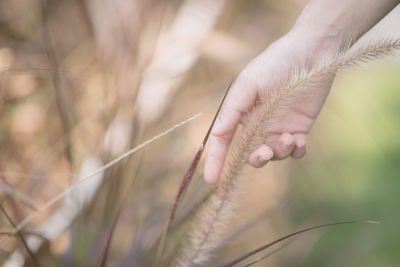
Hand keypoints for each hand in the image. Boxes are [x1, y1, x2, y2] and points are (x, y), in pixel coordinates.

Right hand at [204, 29, 338, 183]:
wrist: (311, 53)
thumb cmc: (275, 64)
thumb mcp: (248, 84)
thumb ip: (233, 110)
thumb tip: (216, 135)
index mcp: (241, 114)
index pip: (224, 142)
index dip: (216, 161)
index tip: (211, 180)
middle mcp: (258, 124)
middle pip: (250, 154)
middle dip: (256, 159)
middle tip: (264, 152)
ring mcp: (278, 128)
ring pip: (274, 155)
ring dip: (279, 152)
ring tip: (288, 137)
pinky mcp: (299, 129)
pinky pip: (295, 152)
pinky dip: (296, 151)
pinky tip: (299, 140)